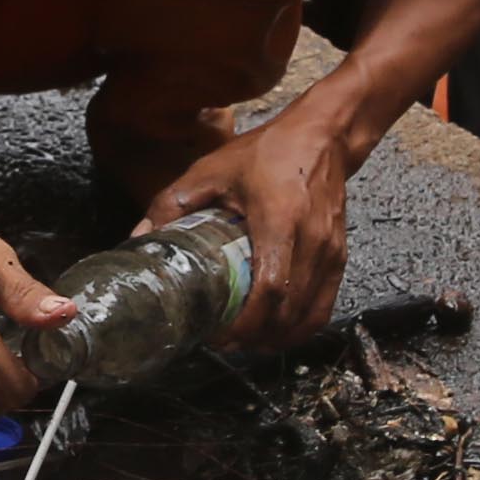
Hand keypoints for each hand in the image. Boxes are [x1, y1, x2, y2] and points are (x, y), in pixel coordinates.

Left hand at [147, 103, 367, 349]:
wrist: (323, 136)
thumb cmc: (269, 152)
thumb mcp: (212, 170)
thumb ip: (172, 204)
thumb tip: (139, 237)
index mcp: (279, 220)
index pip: (269, 289)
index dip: (244, 322)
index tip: (219, 333)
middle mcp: (311, 241)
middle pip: (287, 312)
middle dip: (254, 337)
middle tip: (223, 343)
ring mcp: (330, 252)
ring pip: (307, 316)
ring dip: (276, 337)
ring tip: (245, 341)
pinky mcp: (339, 256)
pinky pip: (323, 307)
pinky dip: (300, 327)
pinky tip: (276, 330)